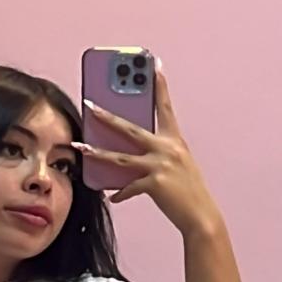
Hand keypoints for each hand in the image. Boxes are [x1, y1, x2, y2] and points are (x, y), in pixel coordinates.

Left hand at [74, 63, 223, 238]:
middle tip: (90, 104)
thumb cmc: (188, 190)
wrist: (201, 216)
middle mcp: (168, 148)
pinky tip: (110, 196)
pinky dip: (119, 192)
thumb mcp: (177, 164)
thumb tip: (128, 149)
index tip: (153, 66)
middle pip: (131, 128)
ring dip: (97, 152)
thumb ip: (157, 152)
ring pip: (121, 157)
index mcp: (174, 140)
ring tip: (80, 146)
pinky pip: (128, 186)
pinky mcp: (155, 183)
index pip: (165, 107)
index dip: (159, 86)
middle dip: (108, 116)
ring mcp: (161, 165)